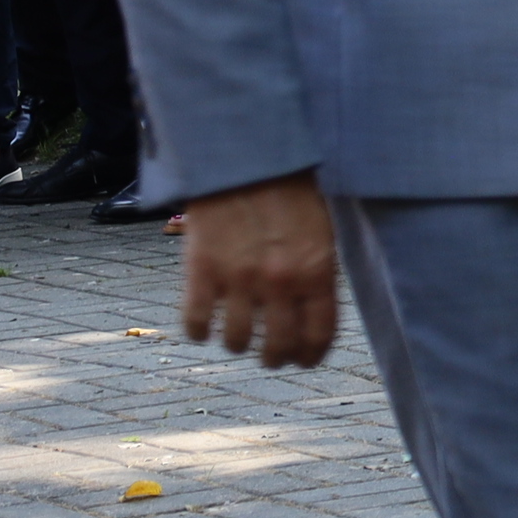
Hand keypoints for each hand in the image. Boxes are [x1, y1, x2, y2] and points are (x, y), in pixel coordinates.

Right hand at [183, 173, 341, 367]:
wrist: (244, 157)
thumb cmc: (289, 188)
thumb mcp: (321, 229)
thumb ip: (319, 270)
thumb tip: (317, 308)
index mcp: (316, 272)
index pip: (319, 334)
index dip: (311, 355)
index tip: (304, 361)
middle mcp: (279, 283)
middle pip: (279, 346)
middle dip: (275, 358)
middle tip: (270, 357)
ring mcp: (239, 279)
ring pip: (238, 340)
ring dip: (238, 346)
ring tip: (238, 341)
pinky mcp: (202, 271)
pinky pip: (197, 321)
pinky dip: (199, 332)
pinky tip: (203, 329)